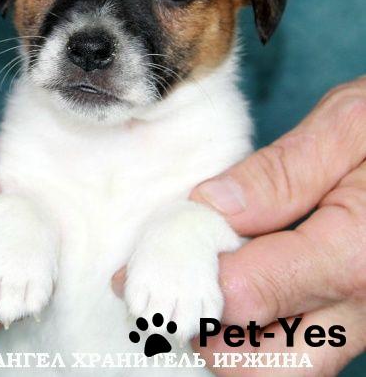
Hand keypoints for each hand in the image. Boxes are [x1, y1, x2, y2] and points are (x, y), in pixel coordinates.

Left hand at [113, 77, 365, 374]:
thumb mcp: (346, 127)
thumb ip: (280, 173)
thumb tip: (210, 206)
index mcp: (355, 254)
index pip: (243, 295)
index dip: (181, 285)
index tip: (136, 272)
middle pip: (265, 363)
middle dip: (204, 335)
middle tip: (164, 294)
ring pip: (284, 363)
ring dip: (228, 338)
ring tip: (190, 290)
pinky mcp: (362, 310)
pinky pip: (304, 342)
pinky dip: (258, 327)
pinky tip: (233, 285)